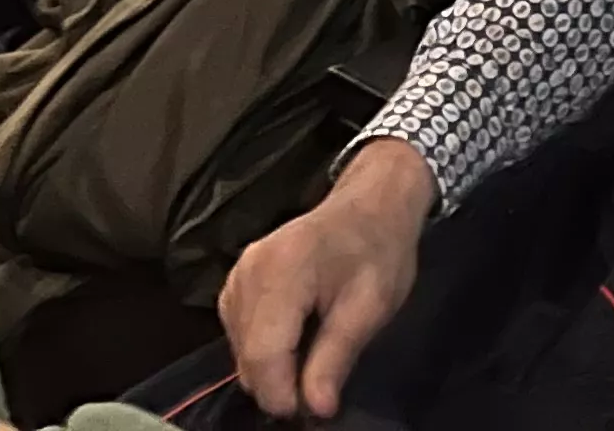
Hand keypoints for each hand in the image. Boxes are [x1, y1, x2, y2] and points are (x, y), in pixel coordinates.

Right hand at [223, 135, 435, 418]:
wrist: (372, 204)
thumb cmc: (378, 251)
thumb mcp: (370, 307)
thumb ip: (336, 359)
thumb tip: (316, 410)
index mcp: (281, 271)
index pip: (263, 355)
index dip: (283, 396)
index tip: (313, 409)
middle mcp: (247, 272)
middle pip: (247, 356)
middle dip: (279, 384)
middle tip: (320, 383)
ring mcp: (237, 274)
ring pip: (239, 349)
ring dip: (271, 367)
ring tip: (314, 354)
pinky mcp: (236, 281)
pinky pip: (239, 333)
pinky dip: (263, 348)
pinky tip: (296, 339)